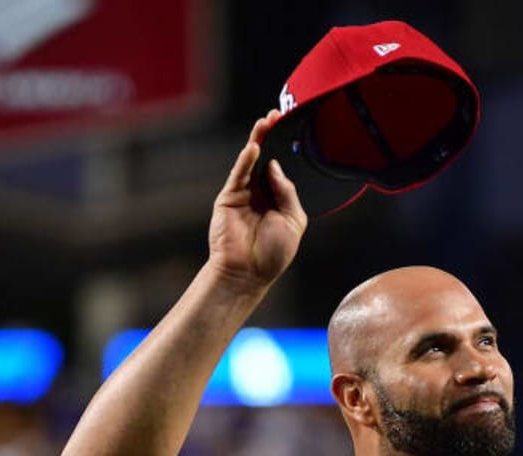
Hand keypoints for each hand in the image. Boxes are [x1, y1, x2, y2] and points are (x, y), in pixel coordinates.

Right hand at [208, 112, 307, 290]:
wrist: (247, 273)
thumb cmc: (272, 254)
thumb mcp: (293, 220)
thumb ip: (288, 192)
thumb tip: (276, 166)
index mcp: (278, 198)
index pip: (281, 166)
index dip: (285, 148)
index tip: (291, 127)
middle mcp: (261, 192)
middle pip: (266, 157)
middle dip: (272, 136)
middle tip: (278, 115)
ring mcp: (244, 193)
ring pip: (251, 161)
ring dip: (259, 140)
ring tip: (266, 122)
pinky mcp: (228, 197)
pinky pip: (239, 174)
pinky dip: (245, 160)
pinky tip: (254, 147)